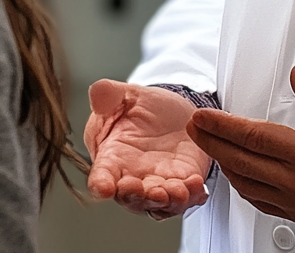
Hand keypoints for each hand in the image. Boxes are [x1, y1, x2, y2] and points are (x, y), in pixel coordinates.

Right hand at [84, 79, 211, 218]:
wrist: (172, 111)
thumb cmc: (141, 108)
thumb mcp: (125, 96)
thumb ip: (109, 94)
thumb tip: (96, 92)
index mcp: (112, 157)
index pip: (101, 175)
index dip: (101, 184)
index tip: (104, 188)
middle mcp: (132, 177)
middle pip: (131, 197)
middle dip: (139, 197)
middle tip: (150, 191)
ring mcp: (158, 182)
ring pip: (160, 203)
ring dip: (169, 200)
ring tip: (178, 191)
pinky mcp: (182, 181)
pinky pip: (187, 195)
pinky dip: (193, 194)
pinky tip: (198, 186)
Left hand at [185, 63, 294, 230]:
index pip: (252, 137)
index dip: (222, 126)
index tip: (203, 116)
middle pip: (240, 161)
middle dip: (211, 143)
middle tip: (194, 128)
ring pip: (247, 185)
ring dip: (225, 165)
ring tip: (211, 147)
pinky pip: (262, 203)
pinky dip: (243, 187)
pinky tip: (239, 175)